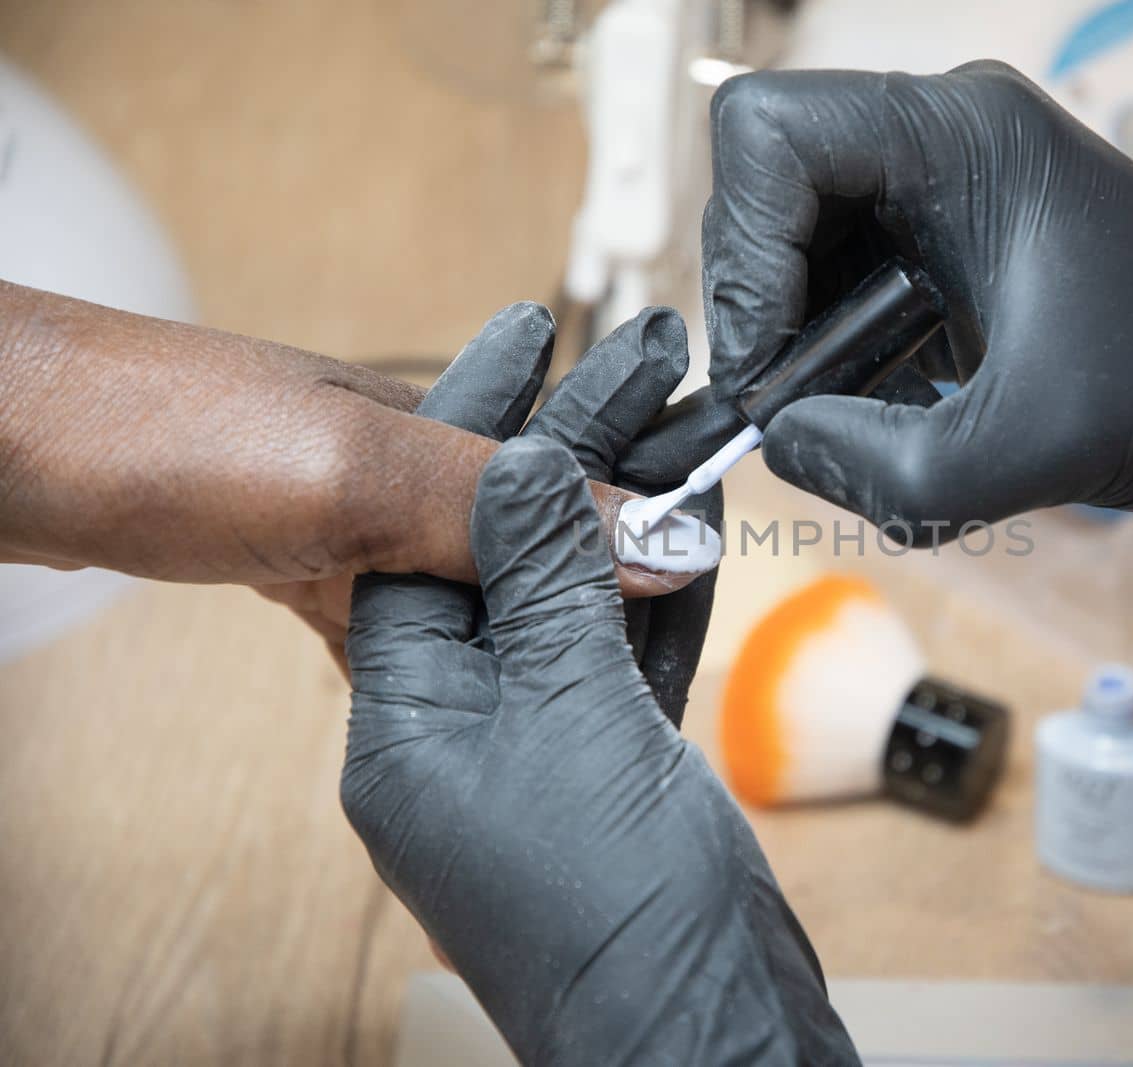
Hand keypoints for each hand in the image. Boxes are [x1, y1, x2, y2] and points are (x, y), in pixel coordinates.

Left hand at [0, 284, 702, 669]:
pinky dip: (429, 638)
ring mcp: (338, 501)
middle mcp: (397, 456)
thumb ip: (500, 507)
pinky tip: (447, 678)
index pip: (579, 463)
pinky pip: (387, 599)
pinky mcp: (283, 545)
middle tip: (674, 622)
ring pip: (464, 565)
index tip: (723, 539)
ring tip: (590, 661)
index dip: (650, 494)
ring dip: (519, 606)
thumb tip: (652, 539)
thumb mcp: (352, 471)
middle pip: (531, 516)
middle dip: (600, 559)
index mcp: (436, 423)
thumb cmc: (154, 432)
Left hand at [342, 317, 855, 1063]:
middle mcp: (456, 734)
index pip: (423, 536)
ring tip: (688, 423)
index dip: (478, 428)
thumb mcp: (572, 718)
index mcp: (406, 724)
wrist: (708, 1031)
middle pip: (506, 559)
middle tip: (640, 362)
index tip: (528, 331)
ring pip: (578, 603)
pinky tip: (698, 527)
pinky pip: (621, 660)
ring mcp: (533, 756)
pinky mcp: (603, 774)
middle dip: (577, 462)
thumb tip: (520, 462)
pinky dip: (661, 596)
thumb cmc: (617, 907)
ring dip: (633, 520)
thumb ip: (544, 581)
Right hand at [701, 65, 1132, 585]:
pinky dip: (845, 355)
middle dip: (761, 299)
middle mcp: (949, 144)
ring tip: (841, 424)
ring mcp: (957, 195)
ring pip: (806, 242)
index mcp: (963, 137)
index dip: (740, 248)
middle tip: (787, 403)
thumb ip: (874, 466)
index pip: (768, 132)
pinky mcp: (966, 252)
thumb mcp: (1022, 452)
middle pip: (772, 184)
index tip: (770, 360)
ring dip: (802, 337)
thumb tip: (778, 442)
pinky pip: (855, 283)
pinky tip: (883, 419)